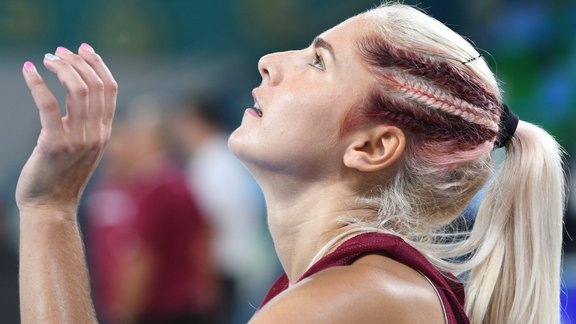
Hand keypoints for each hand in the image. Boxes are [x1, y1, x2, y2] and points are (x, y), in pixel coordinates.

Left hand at [16, 44, 117, 214]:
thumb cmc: (61, 176)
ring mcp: (78, 140)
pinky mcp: (54, 144)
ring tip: (45, 58)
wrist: (51, 207)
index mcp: (105, 132)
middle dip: (77, 61)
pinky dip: (37, 84)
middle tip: (58, 51)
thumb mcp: (83, 148)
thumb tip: (75, 93)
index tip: (83, 48)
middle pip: (95, 85)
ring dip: (61, 68)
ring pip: (77, 91)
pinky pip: (49, 106)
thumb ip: (85, 123)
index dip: (98, 64)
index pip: (110, 89)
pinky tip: (28, 71)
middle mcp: (97, 134)